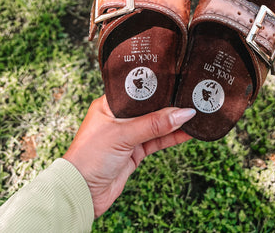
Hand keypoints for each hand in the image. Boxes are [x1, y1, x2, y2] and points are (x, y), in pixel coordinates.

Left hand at [63, 96, 194, 217]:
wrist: (81, 192)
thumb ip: (154, 124)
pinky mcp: (134, 152)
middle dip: (168, 104)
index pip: (137, 90)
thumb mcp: (123, 134)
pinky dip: (171, 137)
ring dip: (173, 122)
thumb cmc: (89, 156)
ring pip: (156, 124)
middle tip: (190, 96)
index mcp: (110, 104)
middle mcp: (119, 117)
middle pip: (149, 107)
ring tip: (194, 114)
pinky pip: (157, 141)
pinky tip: (186, 132)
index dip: (156, 86)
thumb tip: (182, 113)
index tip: (176, 81)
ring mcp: (128, 135)